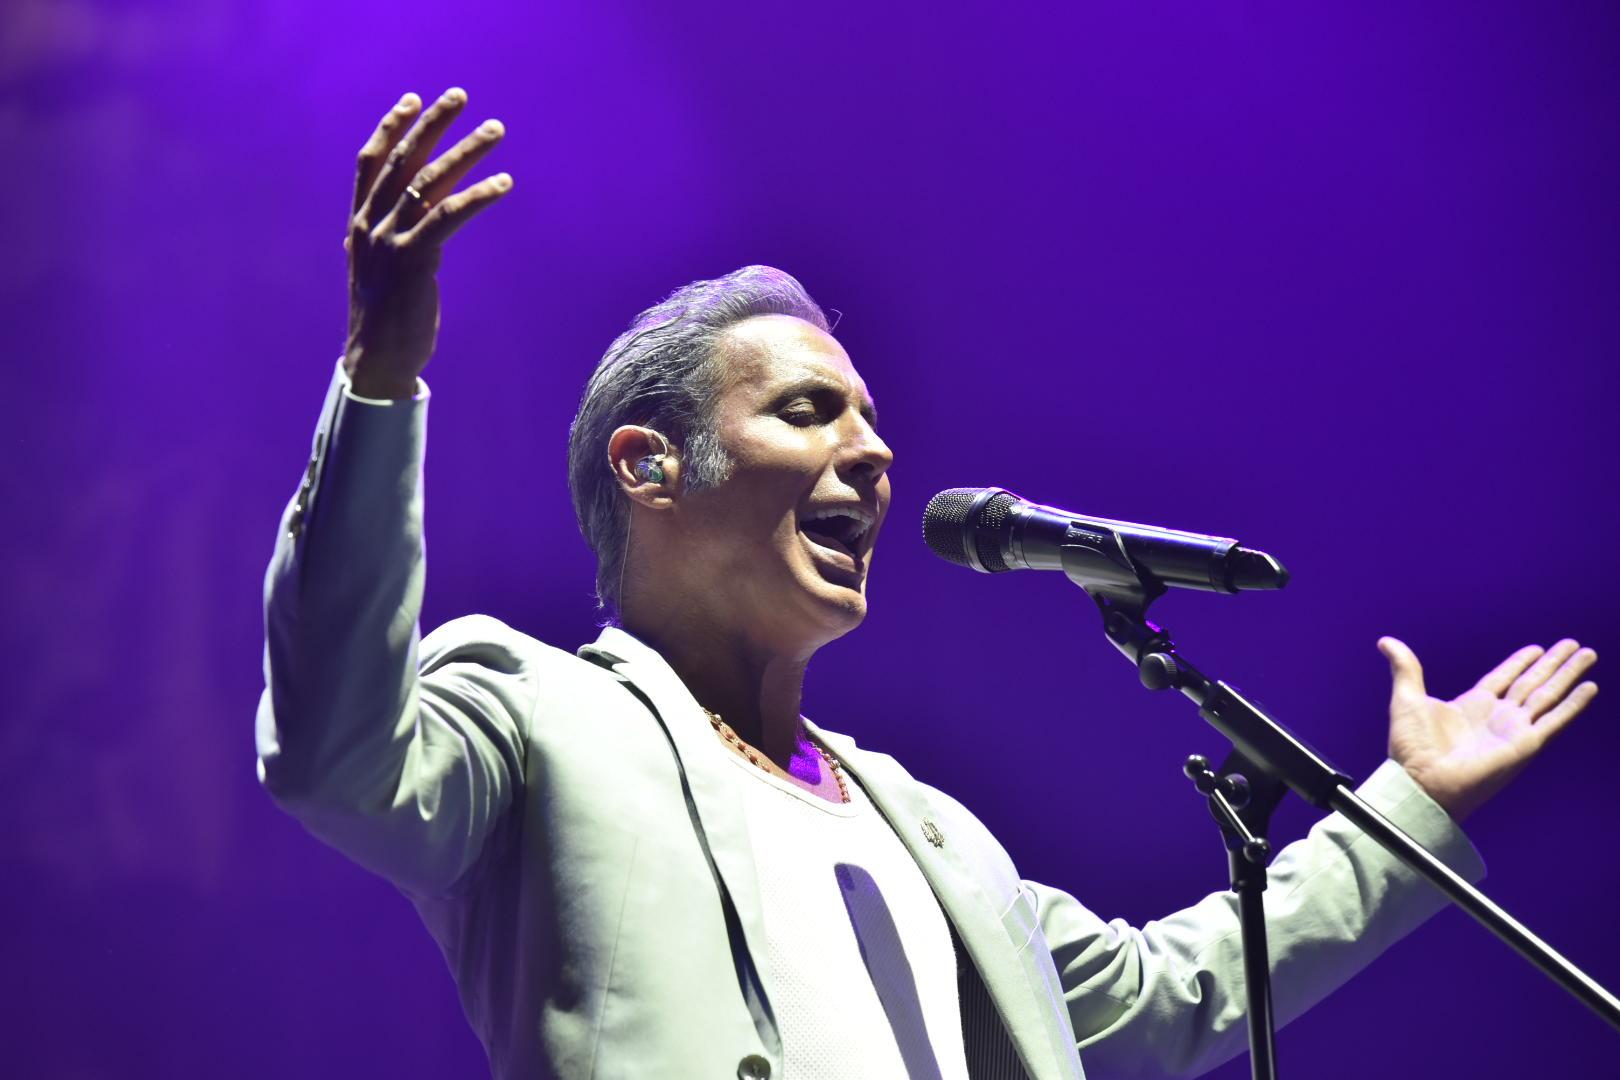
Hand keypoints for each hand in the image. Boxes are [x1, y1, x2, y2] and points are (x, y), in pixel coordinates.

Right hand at [343, 88, 512, 398]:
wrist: (377, 358)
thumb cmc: (387, 317)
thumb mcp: (382, 267)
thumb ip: (394, 235)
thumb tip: (422, 213)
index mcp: (359, 224)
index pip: (371, 162)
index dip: (391, 126)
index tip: (413, 99)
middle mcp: (369, 225)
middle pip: (403, 159)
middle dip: (433, 124)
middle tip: (460, 95)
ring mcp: (389, 241)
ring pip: (429, 181)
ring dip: (466, 151)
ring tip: (495, 129)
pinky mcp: (413, 260)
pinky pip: (449, 216)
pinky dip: (478, 195)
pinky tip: (504, 182)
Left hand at [1382, 636, 1597, 820]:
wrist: (1422, 781)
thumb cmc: (1411, 748)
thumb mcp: (1407, 698)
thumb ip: (1405, 668)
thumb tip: (1386, 641)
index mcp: (1471, 705)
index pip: (1503, 677)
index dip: (1520, 662)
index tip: (1537, 648)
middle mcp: (1496, 716)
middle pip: (1532, 682)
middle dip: (1553, 663)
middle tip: (1574, 644)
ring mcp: (1513, 729)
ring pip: (1548, 694)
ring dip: (1569, 675)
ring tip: (1588, 654)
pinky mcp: (1526, 744)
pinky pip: (1555, 720)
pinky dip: (1574, 704)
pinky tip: (1590, 688)